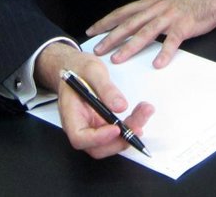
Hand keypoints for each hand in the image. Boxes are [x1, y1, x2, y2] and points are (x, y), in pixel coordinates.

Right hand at [34, 43, 153, 158]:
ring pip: (110, 143)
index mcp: (70, 113)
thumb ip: (106, 88)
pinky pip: (116, 134)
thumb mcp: (93, 70)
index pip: (79, 137)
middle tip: (139, 123)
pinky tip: (141, 114)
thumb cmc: (78, 68)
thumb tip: (121, 107)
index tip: (116, 128)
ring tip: (145, 111)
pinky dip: (130, 126)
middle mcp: (80, 126)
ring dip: (129, 133)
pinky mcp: (101, 125)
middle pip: (97, 147)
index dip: (98, 139)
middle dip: (120, 140)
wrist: (74, 67)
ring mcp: (91, 127)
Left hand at [86, 0, 215, 68]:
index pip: (123, 12)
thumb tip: (138, 22)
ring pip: (145, 32)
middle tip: (98, 50)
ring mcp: (170, 17)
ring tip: (118, 59)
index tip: (92, 31)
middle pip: (129, 24)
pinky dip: (164, 53)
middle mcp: (157, 8)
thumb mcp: (167, 1)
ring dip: (130, 46)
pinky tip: (158, 64)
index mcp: (151, 3)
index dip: (106, 21)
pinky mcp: (184, 26)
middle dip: (111, 37)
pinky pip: (172, 41)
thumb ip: (152, 11)